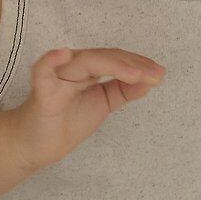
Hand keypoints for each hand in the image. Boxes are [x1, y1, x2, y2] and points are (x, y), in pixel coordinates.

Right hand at [13, 44, 165, 171]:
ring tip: (135, 74)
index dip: (138, 64)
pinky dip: (51, 60)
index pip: (115, 59)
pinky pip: (42, 72)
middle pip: (104, 57)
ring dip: (112, 65)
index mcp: (88, 68)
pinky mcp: (42, 92)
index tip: (160, 74)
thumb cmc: (68, 120)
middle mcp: (73, 67)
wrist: (40, 146)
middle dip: (132, 65)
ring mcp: (57, 77)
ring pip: (85, 61)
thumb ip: (124, 91)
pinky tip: (63, 54)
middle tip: (155, 75)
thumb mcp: (103, 103)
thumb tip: (150, 80)